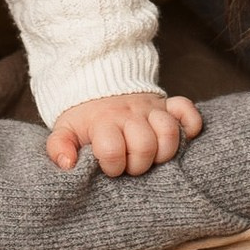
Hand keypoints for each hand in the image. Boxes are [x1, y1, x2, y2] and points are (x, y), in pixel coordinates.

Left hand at [46, 92, 204, 175]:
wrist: (99, 83)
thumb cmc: (84, 117)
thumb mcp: (64, 129)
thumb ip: (59, 147)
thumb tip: (68, 165)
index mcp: (103, 122)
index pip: (112, 150)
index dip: (112, 165)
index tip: (108, 167)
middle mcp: (130, 114)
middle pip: (145, 144)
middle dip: (138, 164)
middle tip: (130, 165)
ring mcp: (151, 109)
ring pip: (170, 132)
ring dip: (164, 151)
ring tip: (152, 157)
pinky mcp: (167, 105)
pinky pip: (188, 110)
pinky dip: (190, 125)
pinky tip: (184, 137)